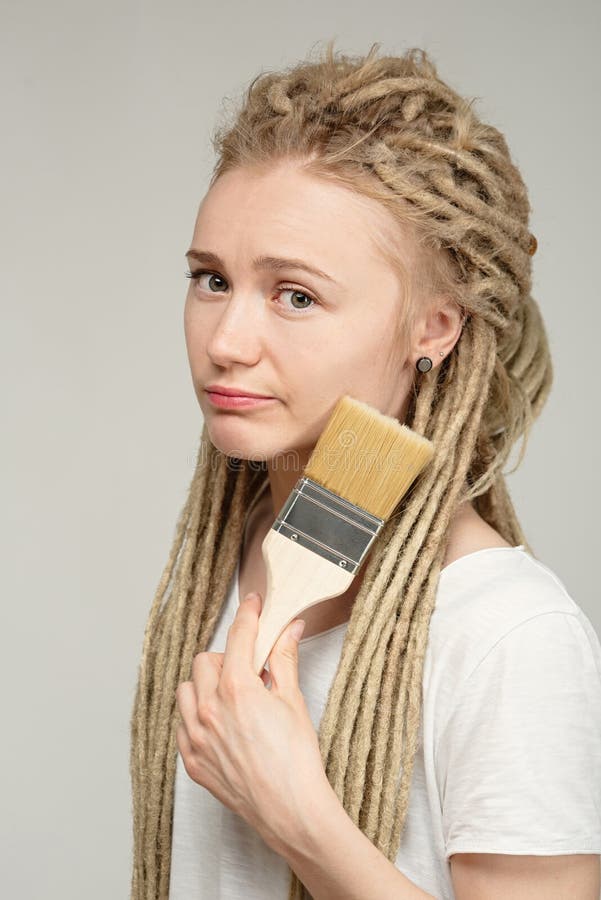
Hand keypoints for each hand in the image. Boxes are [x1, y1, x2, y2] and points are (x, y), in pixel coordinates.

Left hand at [175, 591, 329, 853]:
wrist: (291, 810)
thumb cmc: (297, 760)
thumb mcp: (294, 701)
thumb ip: (284, 660)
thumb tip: (290, 628)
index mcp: (237, 689)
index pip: (237, 636)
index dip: (247, 615)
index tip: (252, 605)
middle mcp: (209, 709)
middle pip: (204, 660)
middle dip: (226, 656)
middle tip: (248, 669)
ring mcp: (196, 737)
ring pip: (187, 690)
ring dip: (205, 684)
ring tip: (231, 696)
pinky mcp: (192, 761)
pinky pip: (183, 724)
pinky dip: (197, 716)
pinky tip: (221, 723)